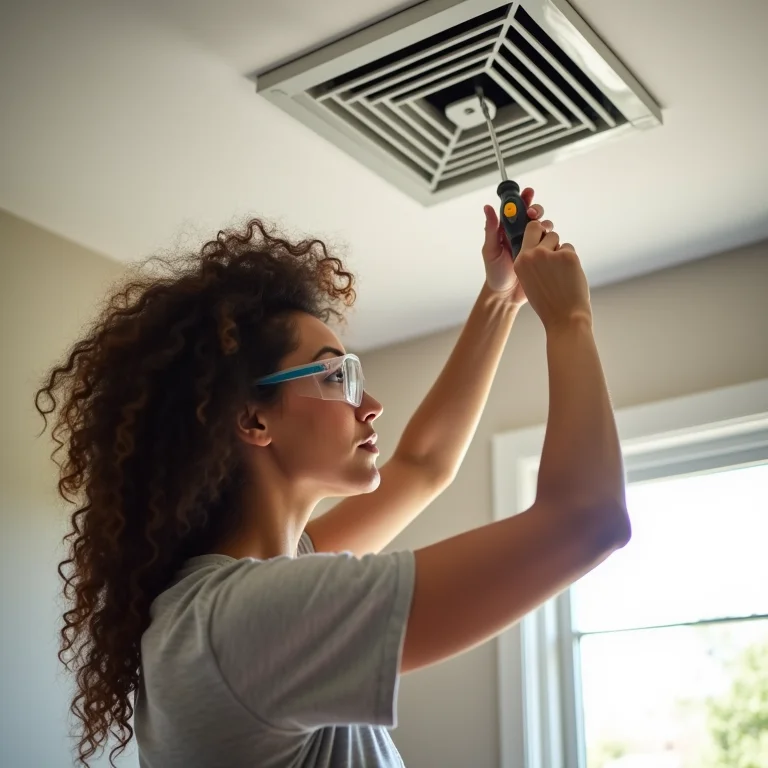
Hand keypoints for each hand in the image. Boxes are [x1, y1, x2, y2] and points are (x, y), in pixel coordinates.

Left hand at [481, 187, 544, 304]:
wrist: (506, 296)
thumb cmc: (495, 274)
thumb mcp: (490, 251)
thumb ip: (491, 230)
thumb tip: (488, 208)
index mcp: (508, 231)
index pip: (517, 210)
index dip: (523, 198)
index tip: (527, 193)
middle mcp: (522, 235)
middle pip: (534, 215)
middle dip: (537, 210)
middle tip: (533, 214)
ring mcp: (534, 244)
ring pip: (545, 227)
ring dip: (545, 225)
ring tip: (542, 232)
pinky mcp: (544, 255)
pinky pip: (552, 242)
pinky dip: (553, 239)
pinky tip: (550, 244)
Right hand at [513, 219, 591, 331]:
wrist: (564, 317)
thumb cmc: (548, 302)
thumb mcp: (529, 281)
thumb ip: (531, 261)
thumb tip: (541, 243)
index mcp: (520, 261)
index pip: (529, 231)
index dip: (536, 233)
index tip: (541, 240)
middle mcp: (532, 255)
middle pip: (541, 228)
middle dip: (548, 237)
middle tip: (553, 253)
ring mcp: (549, 254)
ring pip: (557, 239)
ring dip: (560, 250)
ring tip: (560, 272)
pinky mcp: (567, 256)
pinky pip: (569, 248)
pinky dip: (571, 260)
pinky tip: (569, 276)